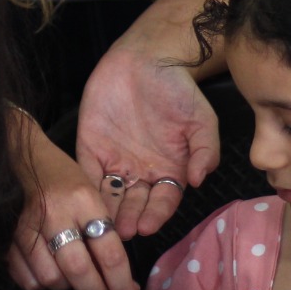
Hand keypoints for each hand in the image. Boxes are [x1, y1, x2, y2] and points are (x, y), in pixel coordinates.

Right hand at [7, 117, 138, 289]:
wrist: (26, 159)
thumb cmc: (66, 179)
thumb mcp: (94, 195)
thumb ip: (106, 234)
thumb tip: (125, 282)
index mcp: (84, 200)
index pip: (109, 252)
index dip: (121, 284)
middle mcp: (56, 213)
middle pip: (80, 270)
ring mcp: (29, 227)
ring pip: (52, 278)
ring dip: (68, 287)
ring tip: (76, 278)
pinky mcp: (10, 238)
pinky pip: (28, 278)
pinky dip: (41, 283)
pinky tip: (51, 271)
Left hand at [76, 44, 218, 238]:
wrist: (148, 58)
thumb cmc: (178, 90)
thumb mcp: (202, 120)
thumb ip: (205, 151)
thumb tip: (199, 180)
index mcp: (168, 171)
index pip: (163, 202)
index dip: (156, 215)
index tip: (148, 226)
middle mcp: (141, 172)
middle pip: (135, 204)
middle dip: (129, 219)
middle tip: (122, 231)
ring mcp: (115, 161)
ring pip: (110, 195)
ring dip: (107, 211)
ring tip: (103, 223)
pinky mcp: (91, 148)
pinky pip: (87, 172)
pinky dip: (85, 187)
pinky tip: (85, 199)